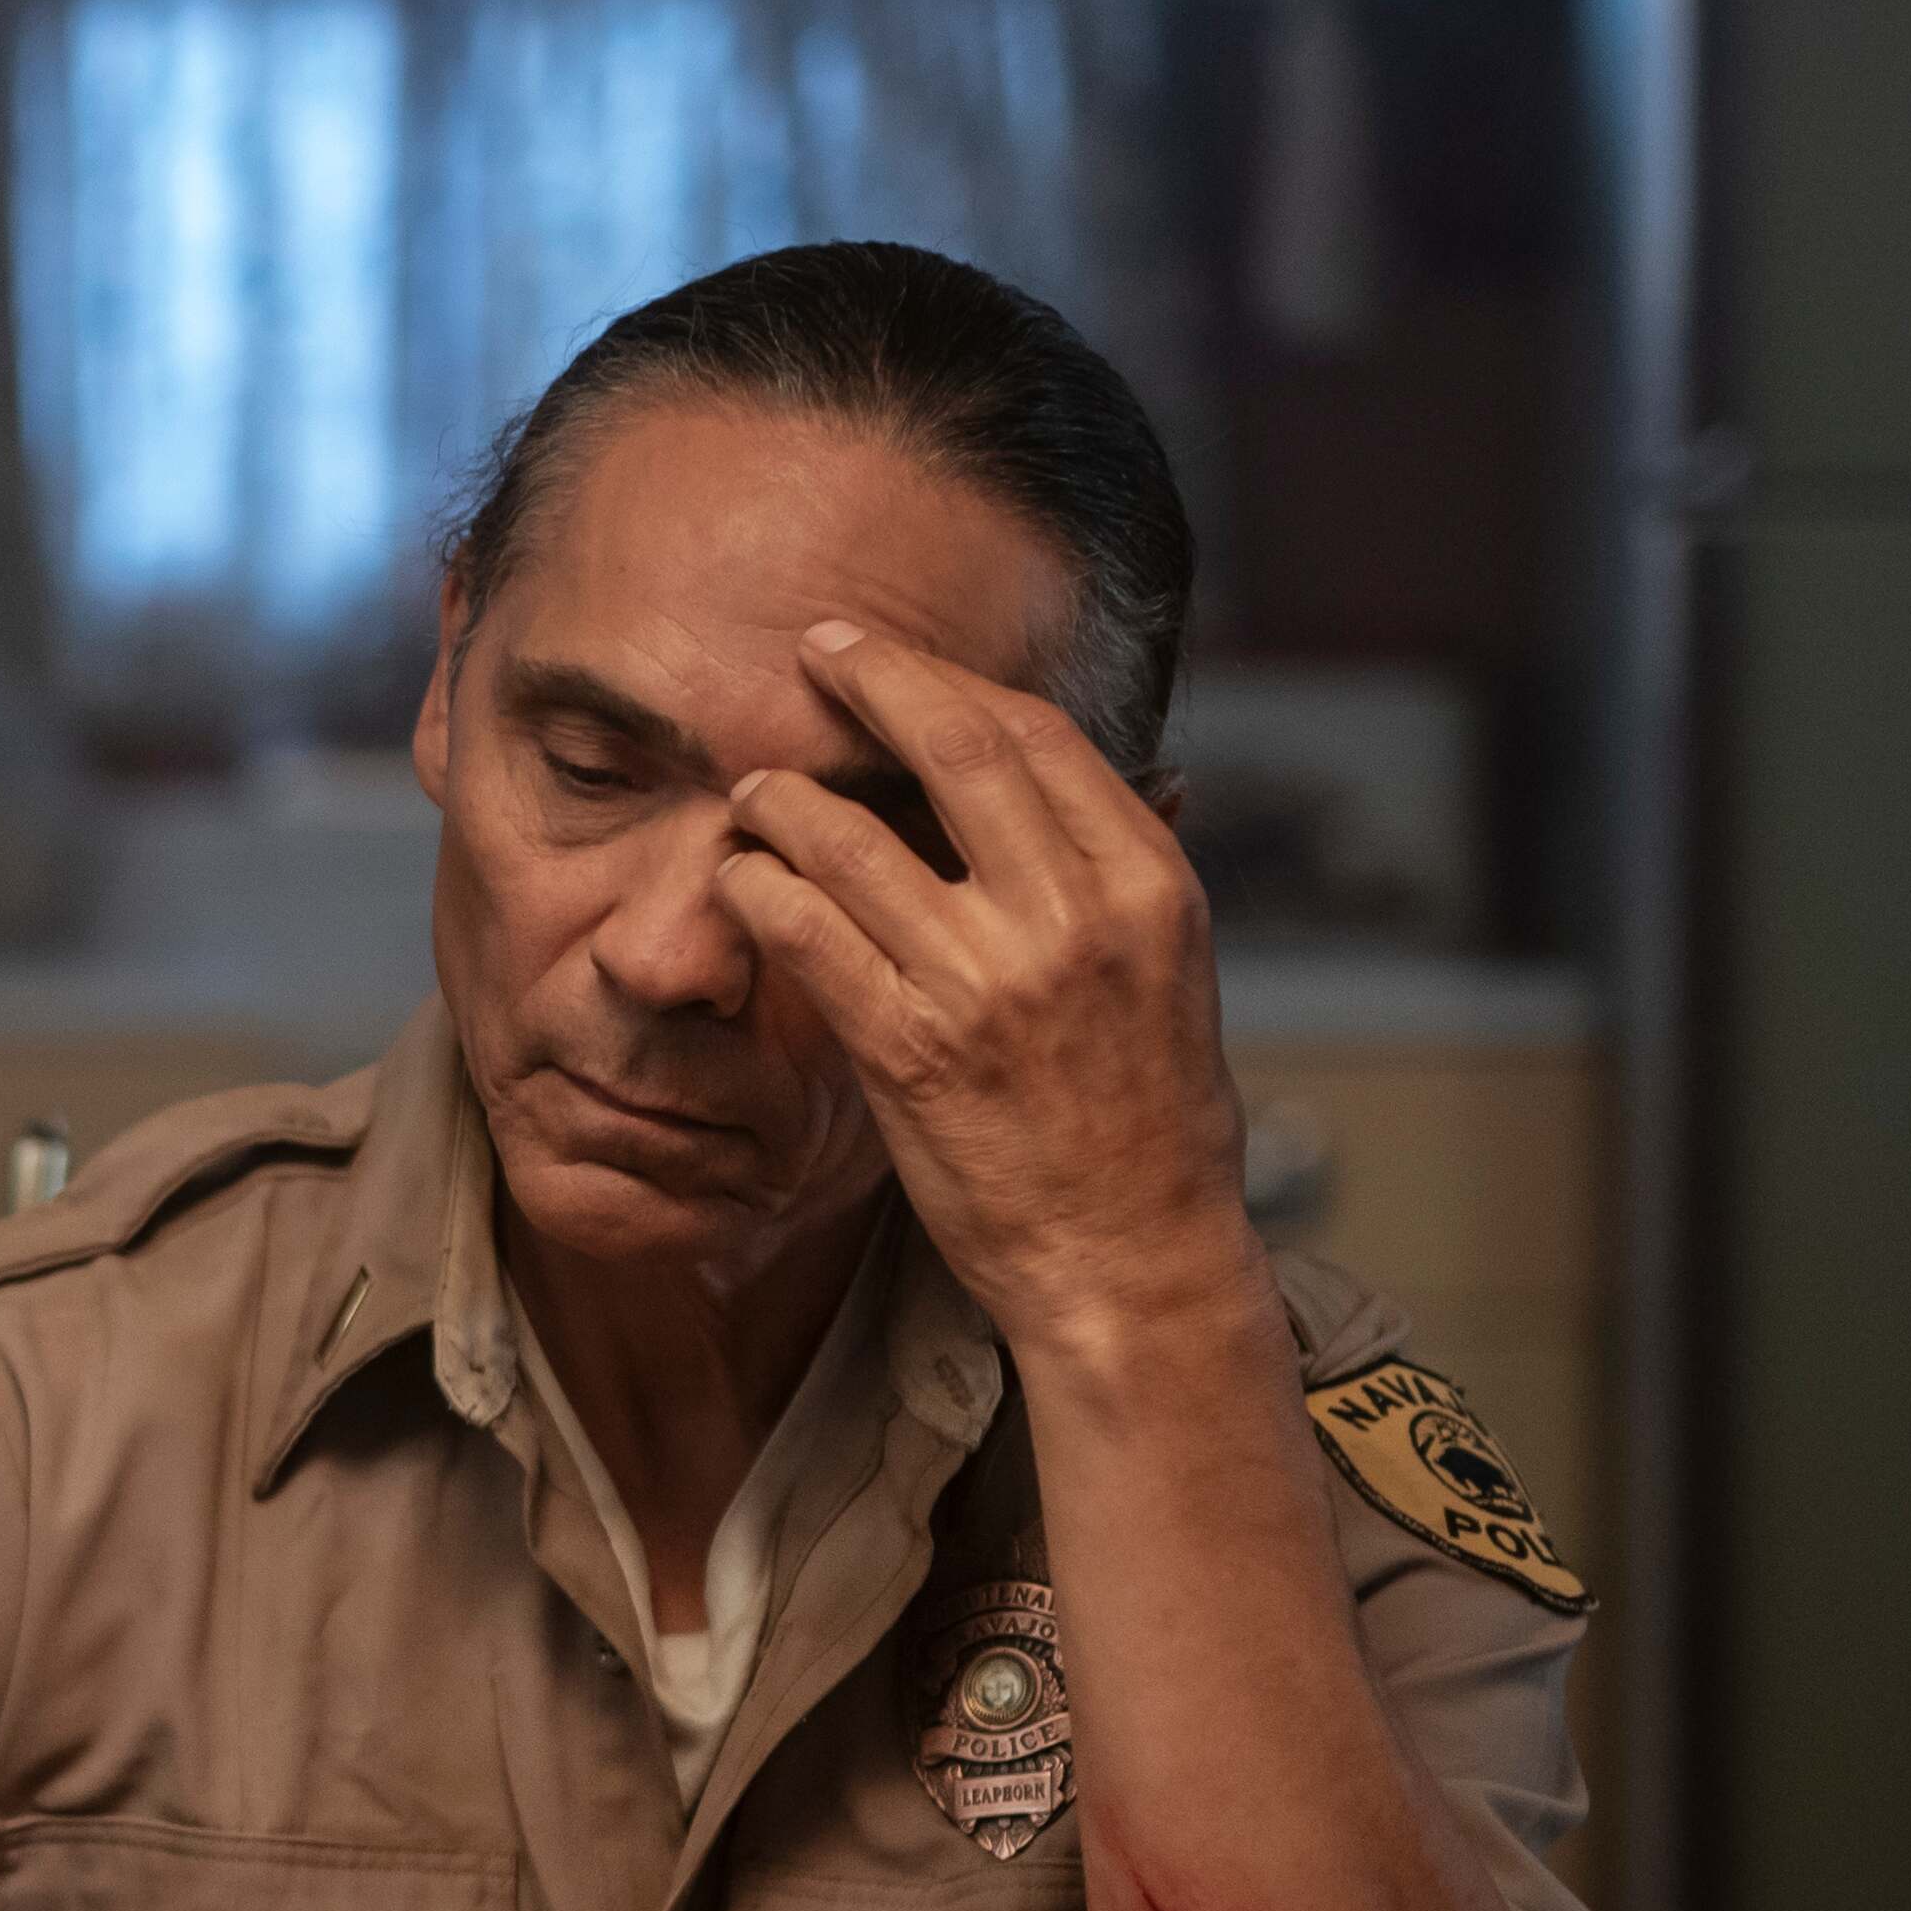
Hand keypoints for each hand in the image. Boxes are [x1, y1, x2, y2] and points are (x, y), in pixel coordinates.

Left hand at [711, 621, 1258, 1359]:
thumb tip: (1123, 775)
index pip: (1038, 736)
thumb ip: (1124, 872)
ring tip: (752, 790)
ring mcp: (986, 983)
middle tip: (811, 653)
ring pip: (857, 840)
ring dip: (788, 799)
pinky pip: (810, 937)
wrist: (1129, 1256)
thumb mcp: (1172, 972)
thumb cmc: (1146, 1121)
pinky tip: (738, 881)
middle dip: (872, 681)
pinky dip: (761, 893)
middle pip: (955, 748)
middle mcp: (1072, 918)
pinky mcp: (910, 1052)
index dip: (950, 682)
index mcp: (1147, 885)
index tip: (892, 661)